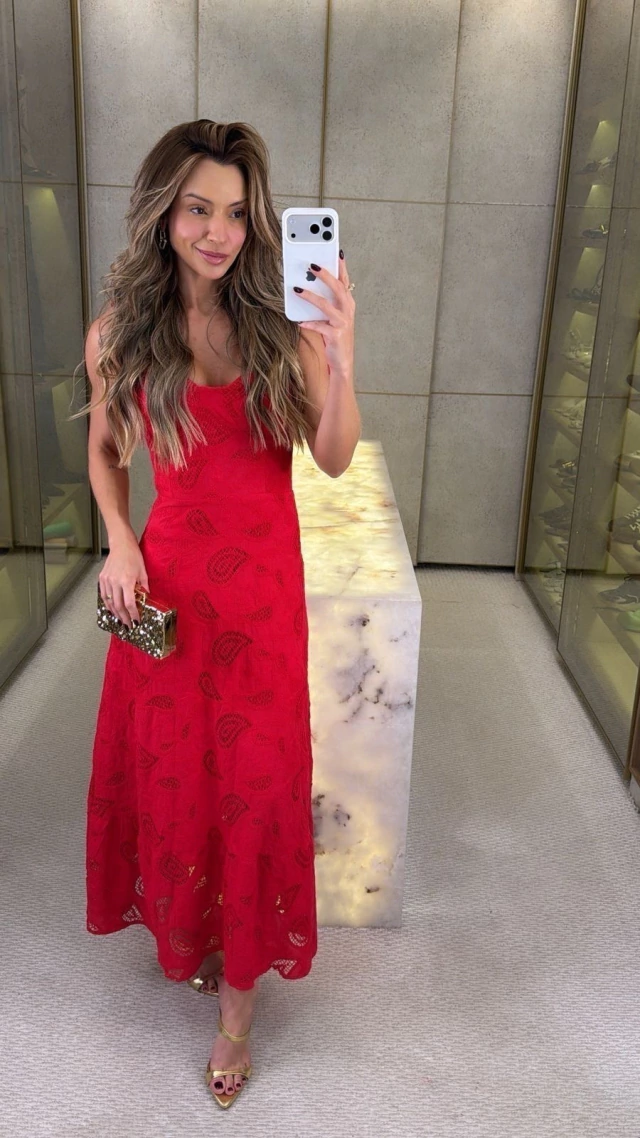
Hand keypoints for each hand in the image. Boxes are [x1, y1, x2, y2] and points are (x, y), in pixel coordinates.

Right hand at [99, 535, 149, 628]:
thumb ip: (144, 587)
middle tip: (129, 626)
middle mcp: (115, 582)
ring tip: (121, 621)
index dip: (133, 614)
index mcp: (127, 581)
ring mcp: (107, 580)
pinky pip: (104, 595)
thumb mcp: (143, 572)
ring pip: (109, 603)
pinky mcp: (102, 579)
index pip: (129, 603)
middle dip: (124, 618)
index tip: (136, 621)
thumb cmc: (133, 556)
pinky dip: (108, 605)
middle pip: (118, 606)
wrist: (121, 545)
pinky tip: (112, 610)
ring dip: (115, 614)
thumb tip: (146, 598)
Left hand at [296, 251, 354, 378]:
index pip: (345, 281)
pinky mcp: (336, 335)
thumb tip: (306, 285)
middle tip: (312, 265)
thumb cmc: (335, 336)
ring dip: (311, 296)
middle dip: (325, 275)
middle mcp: (348, 311)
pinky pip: (320, 326)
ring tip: (297, 290)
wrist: (342, 362)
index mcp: (348, 303)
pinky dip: (308, 323)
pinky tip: (299, 321)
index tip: (336, 251)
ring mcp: (343, 323)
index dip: (341, 266)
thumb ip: (325, 301)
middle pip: (337, 288)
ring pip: (326, 305)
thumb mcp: (333, 316)